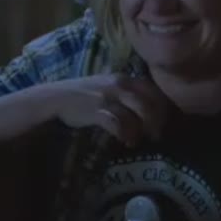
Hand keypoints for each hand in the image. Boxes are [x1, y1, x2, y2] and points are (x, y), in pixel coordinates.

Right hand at [40, 74, 168, 147]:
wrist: (58, 97)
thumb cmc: (84, 93)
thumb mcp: (108, 86)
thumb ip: (126, 91)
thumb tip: (147, 107)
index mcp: (124, 78)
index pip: (152, 90)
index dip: (161, 107)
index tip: (163, 121)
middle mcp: (119, 85)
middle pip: (148, 104)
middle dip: (155, 122)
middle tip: (155, 136)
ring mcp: (108, 98)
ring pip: (135, 114)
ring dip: (140, 130)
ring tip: (136, 141)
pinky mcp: (97, 111)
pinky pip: (117, 124)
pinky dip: (124, 134)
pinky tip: (124, 141)